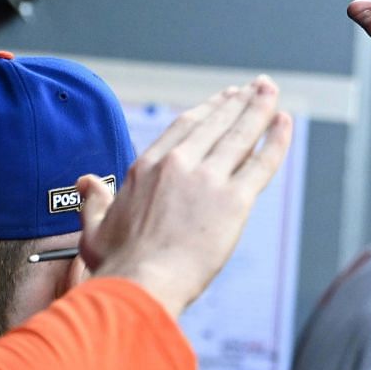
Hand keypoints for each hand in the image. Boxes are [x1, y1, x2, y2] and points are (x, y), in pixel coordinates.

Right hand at [79, 80, 292, 317]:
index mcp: (146, 167)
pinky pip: (262, 163)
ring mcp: (207, 180)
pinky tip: (285, 122)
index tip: (222, 100)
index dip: (207, 111)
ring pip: (240, 135)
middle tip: (255, 87)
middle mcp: (178, 165)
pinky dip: (276, 140)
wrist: (141, 282)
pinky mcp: (234, 201)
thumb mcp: (94, 227)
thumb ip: (94, 200)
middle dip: (238, 102)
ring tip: (271, 91)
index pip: (184, 128)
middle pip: (215, 124)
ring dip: (259, 109)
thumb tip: (86, 182)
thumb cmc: (119, 264)